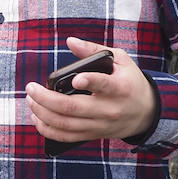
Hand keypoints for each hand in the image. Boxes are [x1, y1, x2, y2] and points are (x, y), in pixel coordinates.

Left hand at [25, 37, 157, 144]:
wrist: (147, 113)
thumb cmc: (130, 81)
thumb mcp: (121, 61)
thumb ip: (94, 50)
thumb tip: (70, 41)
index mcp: (120, 87)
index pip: (104, 85)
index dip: (90, 82)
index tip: (75, 79)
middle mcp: (109, 109)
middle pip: (73, 108)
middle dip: (46, 98)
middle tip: (30, 88)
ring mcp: (100, 125)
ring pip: (66, 124)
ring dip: (42, 113)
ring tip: (30, 100)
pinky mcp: (93, 134)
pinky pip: (67, 137)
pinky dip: (48, 130)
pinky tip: (36, 119)